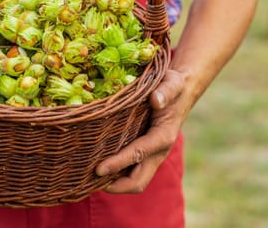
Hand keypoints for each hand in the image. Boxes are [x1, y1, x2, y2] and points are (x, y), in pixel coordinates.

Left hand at [95, 69, 187, 193]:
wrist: (181, 92)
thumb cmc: (173, 86)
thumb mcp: (172, 82)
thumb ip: (165, 90)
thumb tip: (155, 100)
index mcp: (163, 136)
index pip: (138, 154)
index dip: (118, 163)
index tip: (98, 170)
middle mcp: (157, 152)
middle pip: (138, 181)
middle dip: (115, 186)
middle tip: (88, 181)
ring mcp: (151, 155)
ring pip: (133, 180)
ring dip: (113, 183)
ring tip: (88, 179)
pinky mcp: (144, 153)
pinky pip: (130, 171)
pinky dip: (115, 174)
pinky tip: (96, 168)